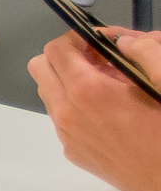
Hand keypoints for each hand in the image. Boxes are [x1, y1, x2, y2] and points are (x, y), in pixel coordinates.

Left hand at [30, 27, 160, 190]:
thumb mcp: (158, 84)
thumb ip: (138, 55)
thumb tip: (117, 42)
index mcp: (87, 91)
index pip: (57, 49)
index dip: (76, 38)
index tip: (99, 42)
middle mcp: (67, 112)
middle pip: (41, 67)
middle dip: (66, 57)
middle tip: (99, 61)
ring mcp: (66, 134)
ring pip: (48, 93)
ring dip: (68, 81)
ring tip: (107, 87)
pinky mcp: (72, 152)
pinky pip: (61, 118)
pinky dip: (75, 106)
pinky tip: (108, 114)